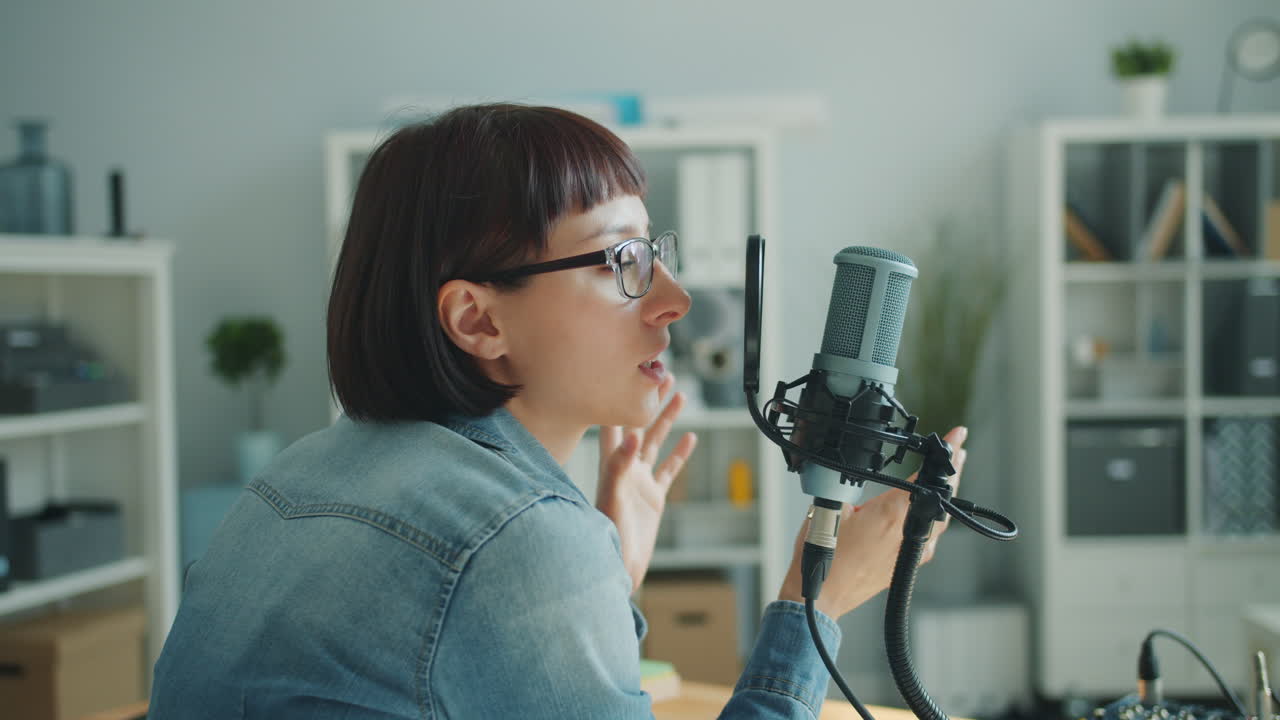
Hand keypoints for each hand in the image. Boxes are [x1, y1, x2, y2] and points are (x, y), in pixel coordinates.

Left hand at [595, 373, 697, 592]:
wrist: (618, 566)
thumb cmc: (609, 535)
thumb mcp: (613, 497)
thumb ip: (620, 467)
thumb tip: (631, 435)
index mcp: (611, 464)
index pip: (615, 424)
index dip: (621, 399)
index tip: (629, 373)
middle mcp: (625, 468)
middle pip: (639, 424)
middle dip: (649, 399)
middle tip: (661, 373)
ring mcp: (640, 481)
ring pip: (656, 441)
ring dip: (667, 419)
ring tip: (680, 394)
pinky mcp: (654, 497)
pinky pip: (669, 469)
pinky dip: (680, 453)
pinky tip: (691, 437)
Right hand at [776, 425, 968, 618]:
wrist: (822, 596)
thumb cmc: (825, 559)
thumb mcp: (830, 508)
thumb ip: (846, 485)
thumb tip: (850, 473)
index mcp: (892, 515)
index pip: (928, 478)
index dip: (945, 455)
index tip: (957, 437)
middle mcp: (908, 534)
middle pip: (942, 497)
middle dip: (952, 472)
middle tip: (960, 452)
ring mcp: (911, 552)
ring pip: (939, 518)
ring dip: (945, 495)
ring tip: (948, 478)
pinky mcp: (906, 564)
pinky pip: (928, 535)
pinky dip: (933, 518)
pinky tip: (928, 513)